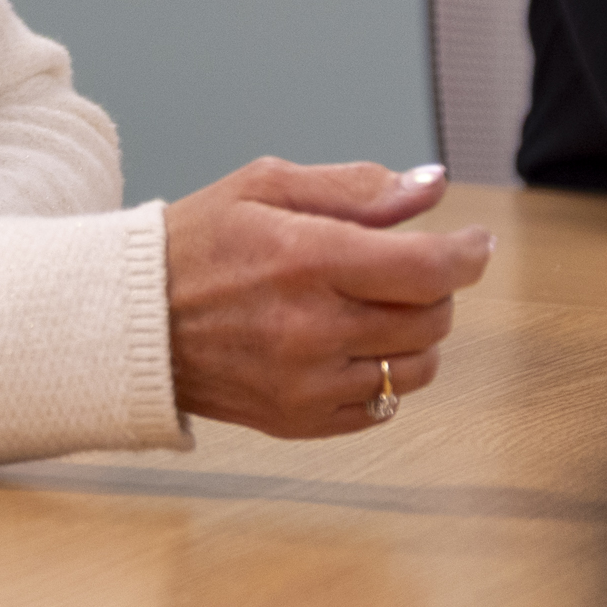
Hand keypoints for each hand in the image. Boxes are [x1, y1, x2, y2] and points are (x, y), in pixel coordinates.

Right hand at [160, 159, 490, 436]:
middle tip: (406, 268)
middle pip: (432, 318)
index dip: (468, 254)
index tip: (475, 242)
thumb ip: (357, 186)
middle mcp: (310, 327)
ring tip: (376, 308)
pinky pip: (383, 406)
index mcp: (306, 258)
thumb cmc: (198, 243)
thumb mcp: (267, 186)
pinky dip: (384, 374)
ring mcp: (306, 382)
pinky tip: (351, 346)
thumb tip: (433, 185)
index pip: (429, 269)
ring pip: (417, 367)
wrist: (131, 321)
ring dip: (415, 334)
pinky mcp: (299, 420)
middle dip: (436, 287)